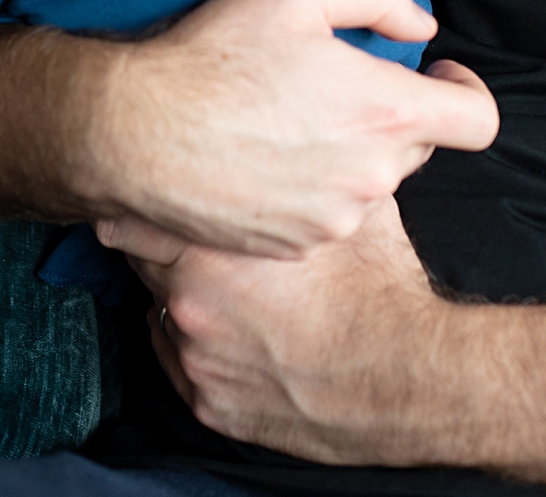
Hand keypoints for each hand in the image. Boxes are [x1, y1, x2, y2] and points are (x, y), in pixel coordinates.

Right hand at [80, 0, 499, 256]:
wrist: (136, 133)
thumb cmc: (213, 54)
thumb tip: (420, 30)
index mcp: (385, 112)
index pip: (478, 122)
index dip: (465, 92)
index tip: (435, 76)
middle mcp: (371, 177)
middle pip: (414, 146)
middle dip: (386, 114)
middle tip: (328, 85)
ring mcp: (334, 219)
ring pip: (366, 181)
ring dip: (343, 153)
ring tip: (283, 120)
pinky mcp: (295, 245)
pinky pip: (323, 214)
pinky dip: (306, 187)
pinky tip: (260, 156)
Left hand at [110, 195, 452, 464]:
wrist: (409, 379)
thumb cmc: (381, 292)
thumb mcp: (348, 206)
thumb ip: (311, 172)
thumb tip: (323, 137)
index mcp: (207, 252)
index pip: (137, 219)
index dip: (154, 206)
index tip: (161, 198)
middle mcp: (187, 307)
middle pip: (145, 266)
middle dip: (169, 252)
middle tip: (202, 245)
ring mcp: (195, 363)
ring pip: (164, 317)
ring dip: (185, 302)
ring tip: (229, 295)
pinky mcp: (211, 407)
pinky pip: (184, 368)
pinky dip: (202, 351)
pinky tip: (236, 338)